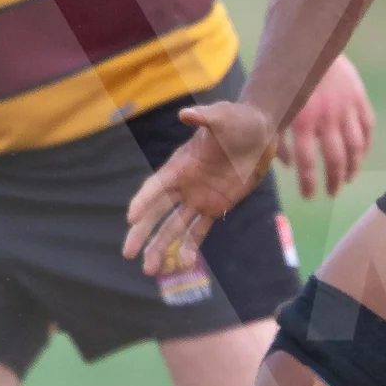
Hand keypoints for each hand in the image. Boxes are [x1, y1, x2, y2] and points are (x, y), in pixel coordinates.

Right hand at [124, 99, 277, 274]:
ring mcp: (197, 197)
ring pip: (174, 226)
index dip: (143, 201)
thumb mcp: (222, 117)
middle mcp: (183, 184)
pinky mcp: (215, 206)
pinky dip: (192, 247)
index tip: (131, 218)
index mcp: (179, 165)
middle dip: (142, 232)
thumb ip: (204, 118)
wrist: (258, 133)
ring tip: (150, 270)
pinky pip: (200, 230)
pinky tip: (185, 265)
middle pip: (157, 212)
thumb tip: (186, 114)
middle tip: (127, 253)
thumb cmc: (237, 120)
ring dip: (162, 247)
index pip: (156, 186)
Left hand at [277, 56, 373, 200]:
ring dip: (352, 167)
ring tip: (347, 179)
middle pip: (334, 159)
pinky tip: (359, 157)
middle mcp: (326, 116)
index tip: (310, 196)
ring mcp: (346, 107)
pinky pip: (367, 128)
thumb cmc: (282, 75)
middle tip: (331, 192)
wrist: (307, 41)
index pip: (306, 162)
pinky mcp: (359, 98)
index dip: (309, 183)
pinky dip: (365, 146)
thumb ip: (273, 134)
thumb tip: (285, 165)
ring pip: (355, 147)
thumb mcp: (270, 104)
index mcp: (301, 119)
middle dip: (333, 180)